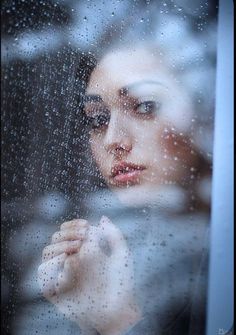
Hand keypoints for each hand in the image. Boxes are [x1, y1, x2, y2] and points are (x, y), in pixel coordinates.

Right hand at [38, 216, 140, 334]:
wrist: (118, 310)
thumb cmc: (121, 283)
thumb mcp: (121, 255)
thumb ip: (113, 235)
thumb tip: (103, 218)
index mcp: (80, 250)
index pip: (67, 231)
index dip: (73, 225)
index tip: (86, 226)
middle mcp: (67, 260)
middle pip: (55, 238)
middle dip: (68, 233)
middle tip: (83, 236)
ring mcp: (60, 274)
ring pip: (47, 252)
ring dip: (60, 245)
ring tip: (76, 248)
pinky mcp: (54, 290)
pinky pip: (43, 275)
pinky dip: (52, 264)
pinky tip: (69, 260)